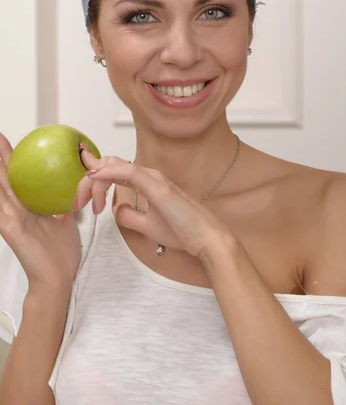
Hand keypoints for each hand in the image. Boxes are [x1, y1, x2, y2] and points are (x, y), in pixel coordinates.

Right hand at [0, 132, 81, 292]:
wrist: (57, 278)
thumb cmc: (60, 253)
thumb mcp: (63, 220)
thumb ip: (61, 204)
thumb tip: (70, 189)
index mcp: (27, 207)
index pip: (18, 177)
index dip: (12, 159)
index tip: (8, 141)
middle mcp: (15, 210)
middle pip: (5, 177)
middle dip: (1, 156)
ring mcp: (10, 219)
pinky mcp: (10, 229)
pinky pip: (0, 208)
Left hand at [76, 149, 233, 259]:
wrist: (206, 239)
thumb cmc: (183, 231)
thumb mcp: (147, 225)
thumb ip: (130, 216)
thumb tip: (115, 209)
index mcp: (146, 182)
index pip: (113, 171)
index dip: (93, 177)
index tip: (80, 194)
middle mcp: (149, 175)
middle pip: (109, 166)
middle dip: (87, 181)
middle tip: (79, 204)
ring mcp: (153, 178)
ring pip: (114, 166)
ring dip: (94, 180)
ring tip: (85, 201)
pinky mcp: (157, 186)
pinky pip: (127, 171)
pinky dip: (108, 172)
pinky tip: (95, 178)